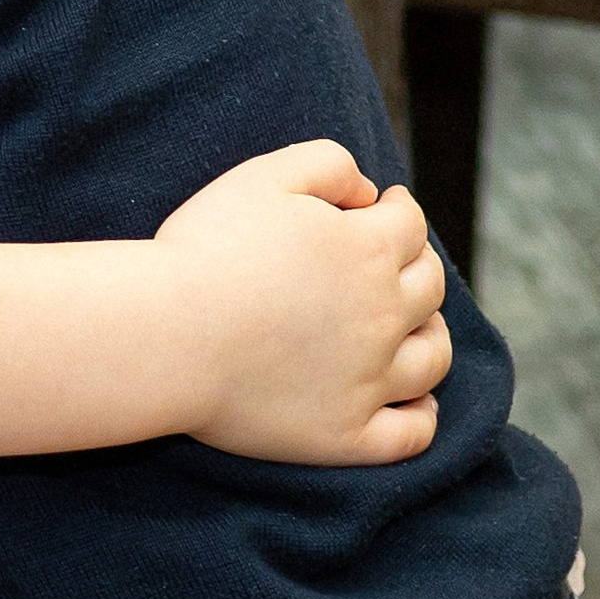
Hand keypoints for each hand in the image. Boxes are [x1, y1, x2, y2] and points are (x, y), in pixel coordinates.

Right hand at [157, 142, 449, 466]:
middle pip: (429, 286)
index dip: (398, 209)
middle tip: (392, 261)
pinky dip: (423, 417)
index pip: (410, 223)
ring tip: (414, 328)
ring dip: (432, 335)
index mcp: (369, 250)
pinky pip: (411, 434)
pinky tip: (415, 403)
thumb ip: (326, 164)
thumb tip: (367, 193)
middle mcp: (384, 315)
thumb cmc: (205, 251)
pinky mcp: (347, 432)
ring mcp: (371, 380)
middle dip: (418, 265)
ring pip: (433, 357)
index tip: (382, 207)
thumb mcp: (262, 176)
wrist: (167, 335)